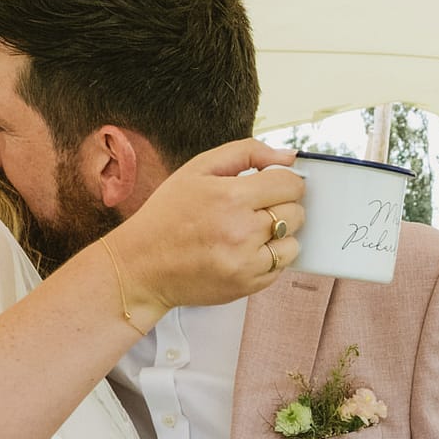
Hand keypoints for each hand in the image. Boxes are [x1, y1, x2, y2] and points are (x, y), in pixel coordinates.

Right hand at [111, 140, 305, 313]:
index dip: (287, 182)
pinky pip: (281, 267)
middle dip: (282, 207)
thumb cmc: (167, 215)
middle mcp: (241, 230)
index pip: (290, 184)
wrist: (142, 265)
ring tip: (251, 232)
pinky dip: (270, 258)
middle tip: (257, 209)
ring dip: (280, 235)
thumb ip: (247, 153)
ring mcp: (246, 262)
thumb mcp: (197, 169)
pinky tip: (245, 251)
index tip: (275, 186)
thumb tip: (289, 156)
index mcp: (230, 196)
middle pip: (296, 213)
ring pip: (294, 243)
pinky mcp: (248, 285)